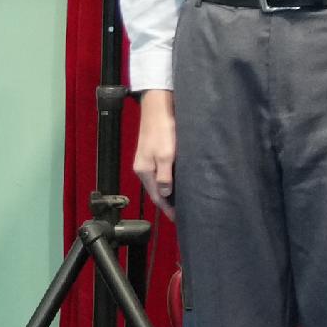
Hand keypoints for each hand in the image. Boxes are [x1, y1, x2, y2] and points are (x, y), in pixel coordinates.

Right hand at [130, 91, 177, 211]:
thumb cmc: (162, 130)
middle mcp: (144, 168)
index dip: (166, 208)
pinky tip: (179, 180)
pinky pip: (162, 171)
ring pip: (159, 180)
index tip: (177, 218)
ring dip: (170, 190)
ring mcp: (148, 160)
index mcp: (144, 171)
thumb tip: (166, 193)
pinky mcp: (154, 152)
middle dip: (168, 201)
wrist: (158, 108)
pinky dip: (170, 179)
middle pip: (156, 190)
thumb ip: (165, 176)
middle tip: (183, 211)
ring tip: (183, 199)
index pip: (156, 196)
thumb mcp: (166, 155)